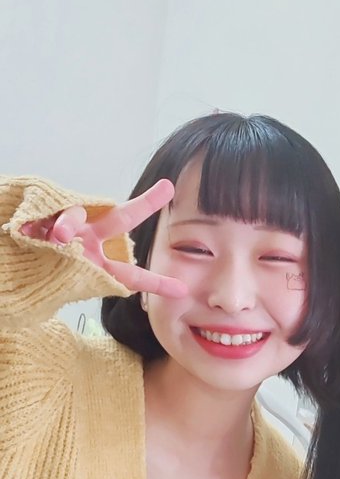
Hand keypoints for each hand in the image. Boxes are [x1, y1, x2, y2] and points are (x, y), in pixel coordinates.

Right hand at [20, 179, 186, 298]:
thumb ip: (99, 287)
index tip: (183, 290)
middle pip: (120, 219)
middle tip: (167, 189)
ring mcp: (63, 227)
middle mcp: (86, 241)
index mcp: (96, 265)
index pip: (131, 275)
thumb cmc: (43, 280)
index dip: (155, 283)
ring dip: (67, 226)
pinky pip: (44, 215)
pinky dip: (37, 224)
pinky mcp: (41, 217)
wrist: (14, 270)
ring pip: (74, 216)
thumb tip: (130, 290)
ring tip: (59, 237)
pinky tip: (28, 230)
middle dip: (143, 204)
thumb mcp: (73, 290)